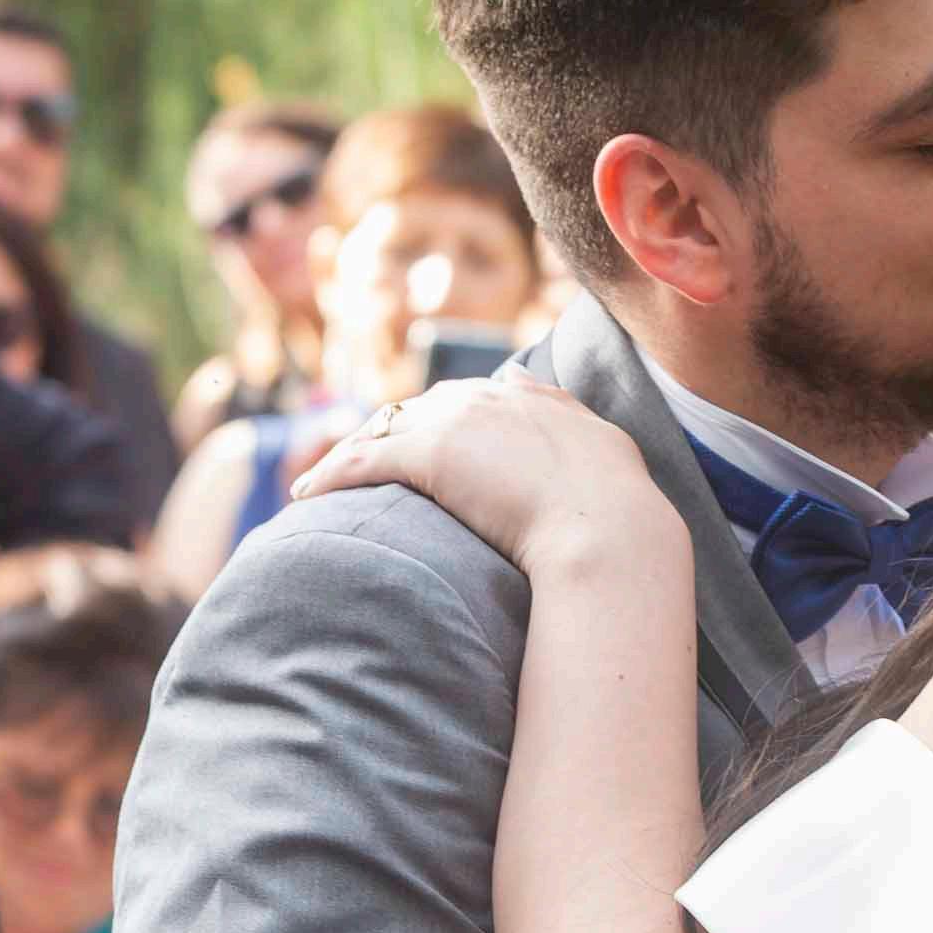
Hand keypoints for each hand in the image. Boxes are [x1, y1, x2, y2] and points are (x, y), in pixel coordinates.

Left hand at [288, 375, 676, 577]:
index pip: (480, 399)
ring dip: (354, 453)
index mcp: (542, 404)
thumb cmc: (624, 522)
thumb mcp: (614, 469)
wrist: (611, 533)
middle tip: (367, 461)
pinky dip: (332, 474)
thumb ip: (588, 447)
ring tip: (327, 478)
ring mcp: (462, 422)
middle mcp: (496, 400)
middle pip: (426, 407)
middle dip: (395, 432)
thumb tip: (574, 442)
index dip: (451, 421)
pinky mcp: (431, 453)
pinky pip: (365, 460)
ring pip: (387, 429)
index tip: (433, 439)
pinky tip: (308, 496)